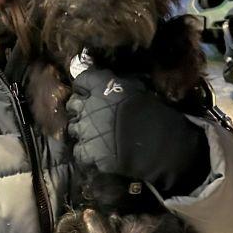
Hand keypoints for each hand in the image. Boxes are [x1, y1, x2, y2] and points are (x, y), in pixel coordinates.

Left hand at [66, 68, 210, 197]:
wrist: (159, 145)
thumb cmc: (154, 113)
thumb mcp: (137, 90)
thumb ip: (116, 86)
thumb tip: (108, 83)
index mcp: (101, 86)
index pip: (81, 80)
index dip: (85, 87)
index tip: (90, 93)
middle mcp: (87, 105)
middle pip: (73, 104)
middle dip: (80, 109)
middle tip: (93, 116)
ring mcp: (85, 129)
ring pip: (73, 127)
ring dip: (82, 130)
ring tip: (95, 136)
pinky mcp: (88, 151)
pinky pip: (79, 150)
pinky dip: (86, 151)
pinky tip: (96, 152)